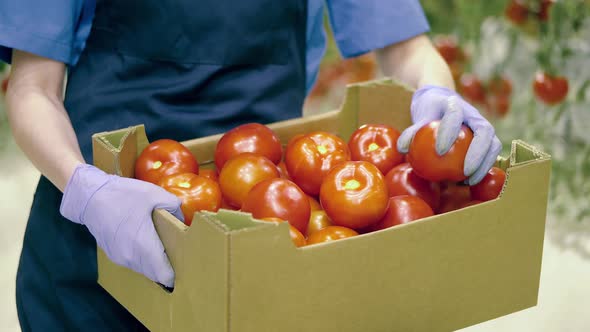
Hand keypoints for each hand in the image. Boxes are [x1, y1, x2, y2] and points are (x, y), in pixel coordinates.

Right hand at [60, 164, 182, 286]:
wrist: (90, 197)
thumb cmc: (123, 195)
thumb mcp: (155, 195)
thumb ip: (174, 207)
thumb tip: (181, 220)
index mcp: (143, 246)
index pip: (163, 274)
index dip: (176, 274)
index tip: (185, 266)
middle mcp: (131, 257)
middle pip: (155, 274)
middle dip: (167, 269)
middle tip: (179, 256)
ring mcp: (120, 257)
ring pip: (143, 269)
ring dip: (154, 264)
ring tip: (165, 249)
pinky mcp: (113, 254)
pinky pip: (133, 262)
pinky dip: (143, 258)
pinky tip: (147, 244)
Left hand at [397, 85, 501, 184]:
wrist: (443, 101)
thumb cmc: (429, 111)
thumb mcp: (419, 117)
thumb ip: (411, 132)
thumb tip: (401, 149)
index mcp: (453, 104)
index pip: (454, 115)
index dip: (449, 132)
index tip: (439, 151)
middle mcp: (473, 113)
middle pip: (484, 131)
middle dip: (477, 153)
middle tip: (465, 172)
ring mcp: (483, 125)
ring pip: (493, 144)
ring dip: (485, 164)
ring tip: (470, 181)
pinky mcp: (487, 138)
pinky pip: (491, 153)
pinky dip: (483, 168)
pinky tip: (469, 182)